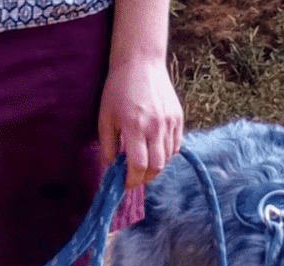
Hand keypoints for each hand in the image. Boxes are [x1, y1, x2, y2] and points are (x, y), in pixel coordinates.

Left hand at [98, 57, 182, 188]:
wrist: (141, 63)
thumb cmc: (118, 89)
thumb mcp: (105, 117)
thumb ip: (108, 146)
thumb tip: (110, 170)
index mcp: (134, 126)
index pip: (138, 165)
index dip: (132, 180)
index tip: (126, 184)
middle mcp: (155, 127)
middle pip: (156, 167)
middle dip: (145, 178)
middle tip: (135, 178)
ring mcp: (169, 123)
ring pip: (167, 158)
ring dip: (155, 165)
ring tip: (144, 162)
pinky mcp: (178, 119)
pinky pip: (175, 146)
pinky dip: (166, 153)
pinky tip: (155, 149)